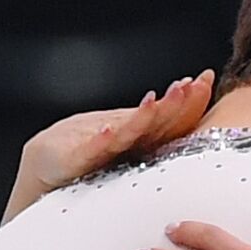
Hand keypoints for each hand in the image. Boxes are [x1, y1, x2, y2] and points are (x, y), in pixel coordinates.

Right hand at [2, 69, 213, 224]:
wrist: (45, 167)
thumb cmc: (92, 159)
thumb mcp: (133, 150)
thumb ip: (162, 139)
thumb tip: (196, 123)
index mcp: (142, 136)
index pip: (172, 119)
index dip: (189, 102)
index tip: (205, 81)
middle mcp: (124, 137)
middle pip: (155, 120)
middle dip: (173, 102)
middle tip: (190, 85)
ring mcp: (100, 147)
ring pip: (127, 132)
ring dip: (142, 116)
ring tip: (156, 101)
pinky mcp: (76, 160)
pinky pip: (91, 152)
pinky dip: (101, 141)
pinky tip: (108, 131)